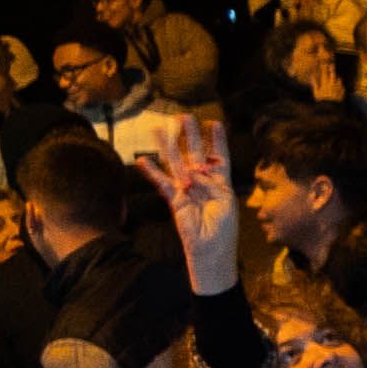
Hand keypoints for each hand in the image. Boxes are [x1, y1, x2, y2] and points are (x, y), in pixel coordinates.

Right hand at [158, 123, 237, 296]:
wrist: (211, 251)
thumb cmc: (224, 229)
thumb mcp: (225, 200)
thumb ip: (210, 182)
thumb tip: (192, 170)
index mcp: (220, 184)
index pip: (219, 157)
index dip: (217, 141)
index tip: (215, 122)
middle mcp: (203, 184)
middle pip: (196, 154)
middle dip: (190, 135)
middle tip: (184, 116)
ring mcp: (187, 190)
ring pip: (176, 163)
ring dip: (168, 146)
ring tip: (158, 128)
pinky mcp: (174, 200)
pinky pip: (162, 183)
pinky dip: (152, 172)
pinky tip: (142, 160)